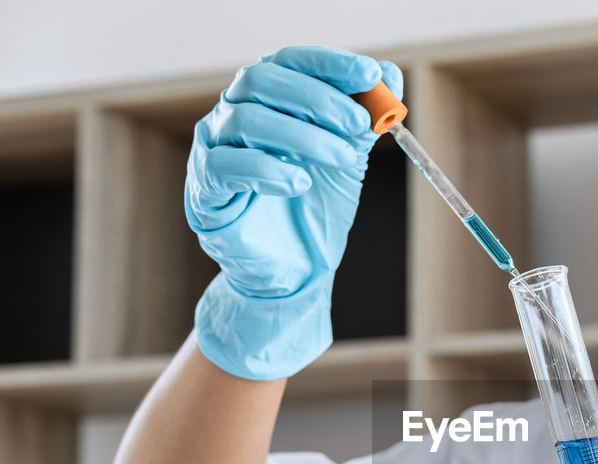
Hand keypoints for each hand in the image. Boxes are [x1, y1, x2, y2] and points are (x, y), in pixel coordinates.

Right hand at [186, 47, 401, 379]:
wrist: (295, 268)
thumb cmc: (314, 207)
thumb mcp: (347, 159)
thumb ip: (364, 120)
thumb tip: (392, 76)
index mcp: (268, 99)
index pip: (290, 60)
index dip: (330, 64)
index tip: (372, 76)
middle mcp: (233, 113)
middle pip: (261, 80)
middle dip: (317, 99)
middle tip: (360, 125)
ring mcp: (213, 148)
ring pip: (245, 120)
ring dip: (303, 137)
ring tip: (344, 159)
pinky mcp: (204, 188)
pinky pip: (224, 167)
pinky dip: (267, 170)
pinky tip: (300, 184)